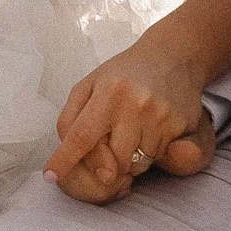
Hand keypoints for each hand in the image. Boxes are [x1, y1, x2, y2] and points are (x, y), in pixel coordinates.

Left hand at [41, 36, 205, 204]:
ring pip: (135, 165)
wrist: (173, 55)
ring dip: (130, 158)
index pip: (81, 135)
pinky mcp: (179, 125)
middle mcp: (135, 104)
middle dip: (106, 162)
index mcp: (108, 91)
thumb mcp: (90, 85)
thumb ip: (71, 117)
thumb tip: (64, 154)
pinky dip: (150, 151)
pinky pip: (158, 157)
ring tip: (134, 129)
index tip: (50, 176)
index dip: (64, 159)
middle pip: (111, 160)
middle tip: (111, 139)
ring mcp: (160, 116)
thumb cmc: (124, 74)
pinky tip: (152, 128)